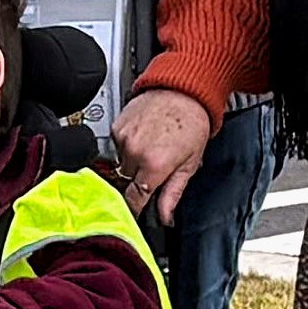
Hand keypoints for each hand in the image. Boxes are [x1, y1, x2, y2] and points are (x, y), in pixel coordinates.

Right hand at [111, 86, 213, 217]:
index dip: (135, 208)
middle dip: (139, 180)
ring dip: (133, 162)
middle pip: (127, 181)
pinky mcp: (115, 126)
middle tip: (156, 168)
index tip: (136, 212)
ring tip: (152, 147)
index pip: (134, 199)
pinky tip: (144, 136)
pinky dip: (128, 146)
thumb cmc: (192, 122)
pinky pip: (117, 147)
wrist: (183, 90)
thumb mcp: (190, 164)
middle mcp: (134, 152)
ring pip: (120, 164)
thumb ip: (173, 194)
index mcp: (154, 165)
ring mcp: (122, 138)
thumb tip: (165, 217)